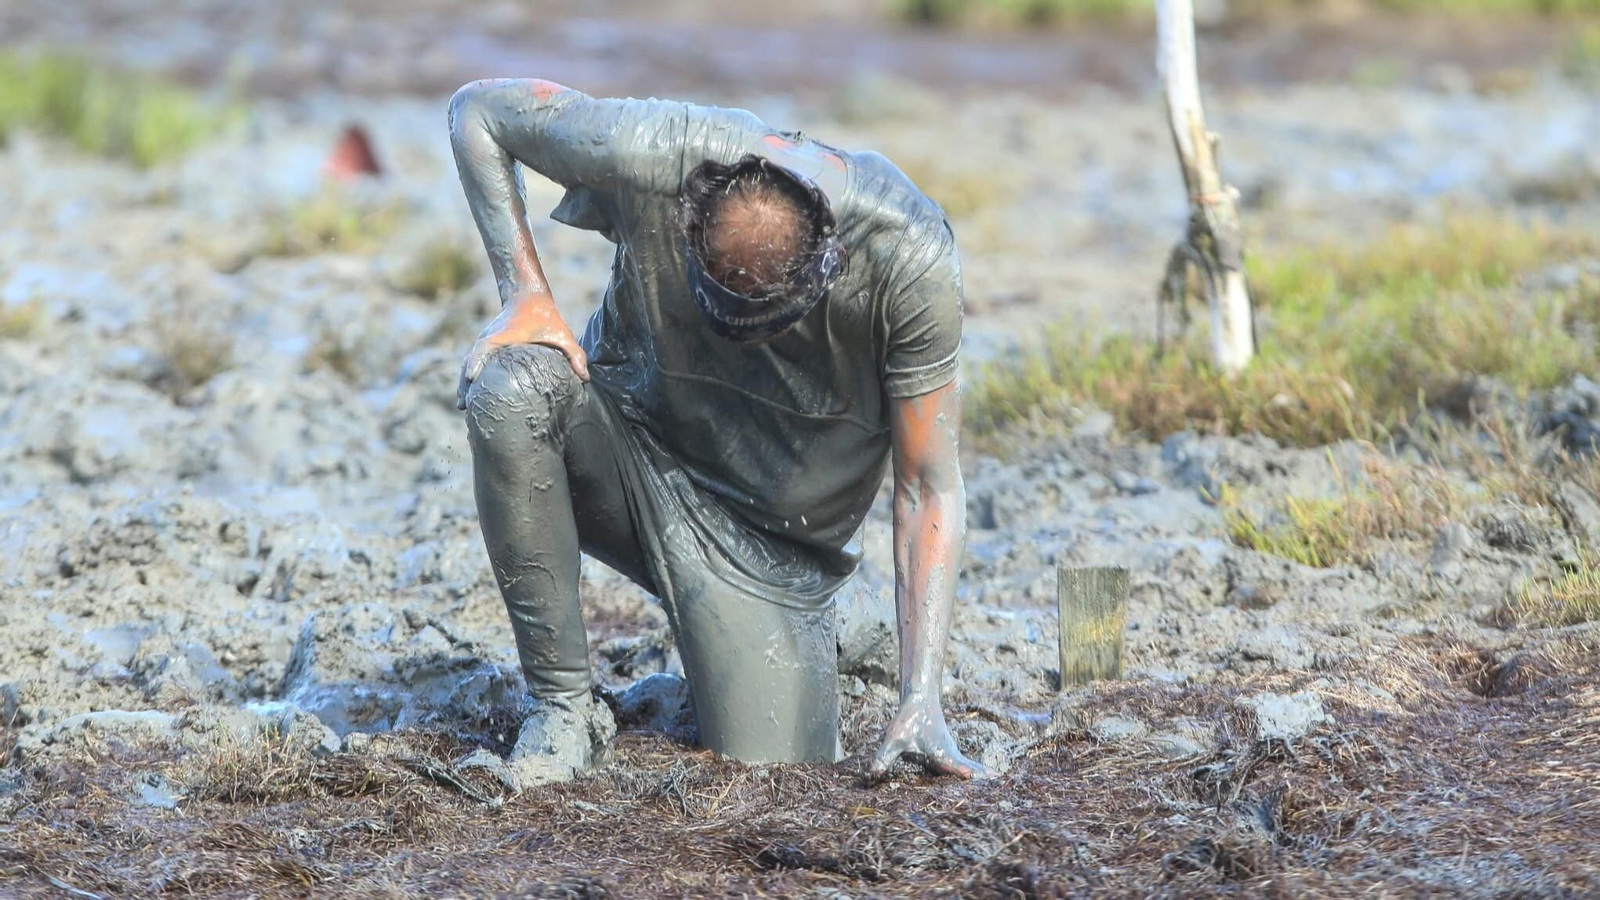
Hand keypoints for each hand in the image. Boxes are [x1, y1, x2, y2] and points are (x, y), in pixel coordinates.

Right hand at [456, 296, 588, 408]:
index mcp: (502, 336)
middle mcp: (488, 339)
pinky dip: (469, 375)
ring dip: (464, 383)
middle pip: (470, 362)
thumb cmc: (545, 315)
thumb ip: (574, 353)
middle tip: (464, 406)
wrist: (528, 294)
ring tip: (463, 406)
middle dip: (465, 383)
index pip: (483, 349)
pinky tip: (471, 393)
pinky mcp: (486, 344)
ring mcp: (485, 341)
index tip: (470, 378)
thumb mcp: (562, 333)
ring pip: (468, 363)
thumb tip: (585, 378)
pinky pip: (473, 361)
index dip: (475, 362)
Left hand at [870, 697, 990, 780]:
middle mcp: (950, 753)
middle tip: (1001, 786)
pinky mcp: (949, 751)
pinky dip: (975, 771)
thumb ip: (883, 759)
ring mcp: (952, 752)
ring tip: (999, 783)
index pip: (955, 767)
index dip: (963, 774)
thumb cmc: (908, 718)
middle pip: (971, 769)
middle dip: (983, 779)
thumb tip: (871, 776)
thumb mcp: (894, 739)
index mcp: (940, 752)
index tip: (975, 779)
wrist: (920, 697)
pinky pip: (965, 764)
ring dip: (982, 775)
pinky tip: (980, 776)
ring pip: (970, 766)